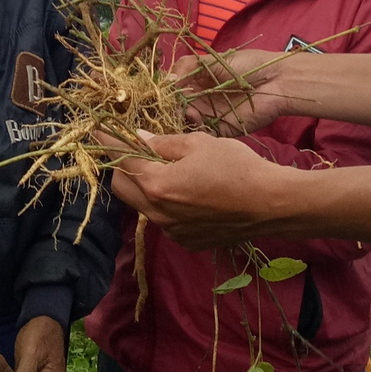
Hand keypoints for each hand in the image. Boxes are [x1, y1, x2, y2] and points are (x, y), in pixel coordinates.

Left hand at [112, 131, 289, 251]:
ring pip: (142, 206)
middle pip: (122, 187)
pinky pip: (164, 220)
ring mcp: (172, 231)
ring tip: (166, 170)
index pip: (121, 159)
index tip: (100, 129)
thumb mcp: (198, 143)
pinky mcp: (186, 241)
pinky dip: (165, 205)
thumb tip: (139, 139)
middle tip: (138, 150)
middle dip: (122, 166)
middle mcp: (157, 213)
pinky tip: (188, 193)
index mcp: (156, 185)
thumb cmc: (236, 166)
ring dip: (144, 187)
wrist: (270, 204)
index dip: (109, 141)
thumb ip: (163, 143)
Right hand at [174, 49, 294, 134]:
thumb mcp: (213, 59)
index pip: (173, 89)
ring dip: (181, 117)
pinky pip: (202, 133)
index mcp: (197, 81)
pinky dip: (195, 128)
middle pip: (176, 107)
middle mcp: (200, 99)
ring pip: (186, 121)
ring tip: (185, 109)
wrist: (275, 81)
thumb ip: (187, 67)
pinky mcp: (221, 129)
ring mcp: (210, 115)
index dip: (165, 92)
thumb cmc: (246, 64)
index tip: (159, 93)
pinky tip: (195, 117)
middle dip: (170, 108)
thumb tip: (167, 81)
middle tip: (169, 105)